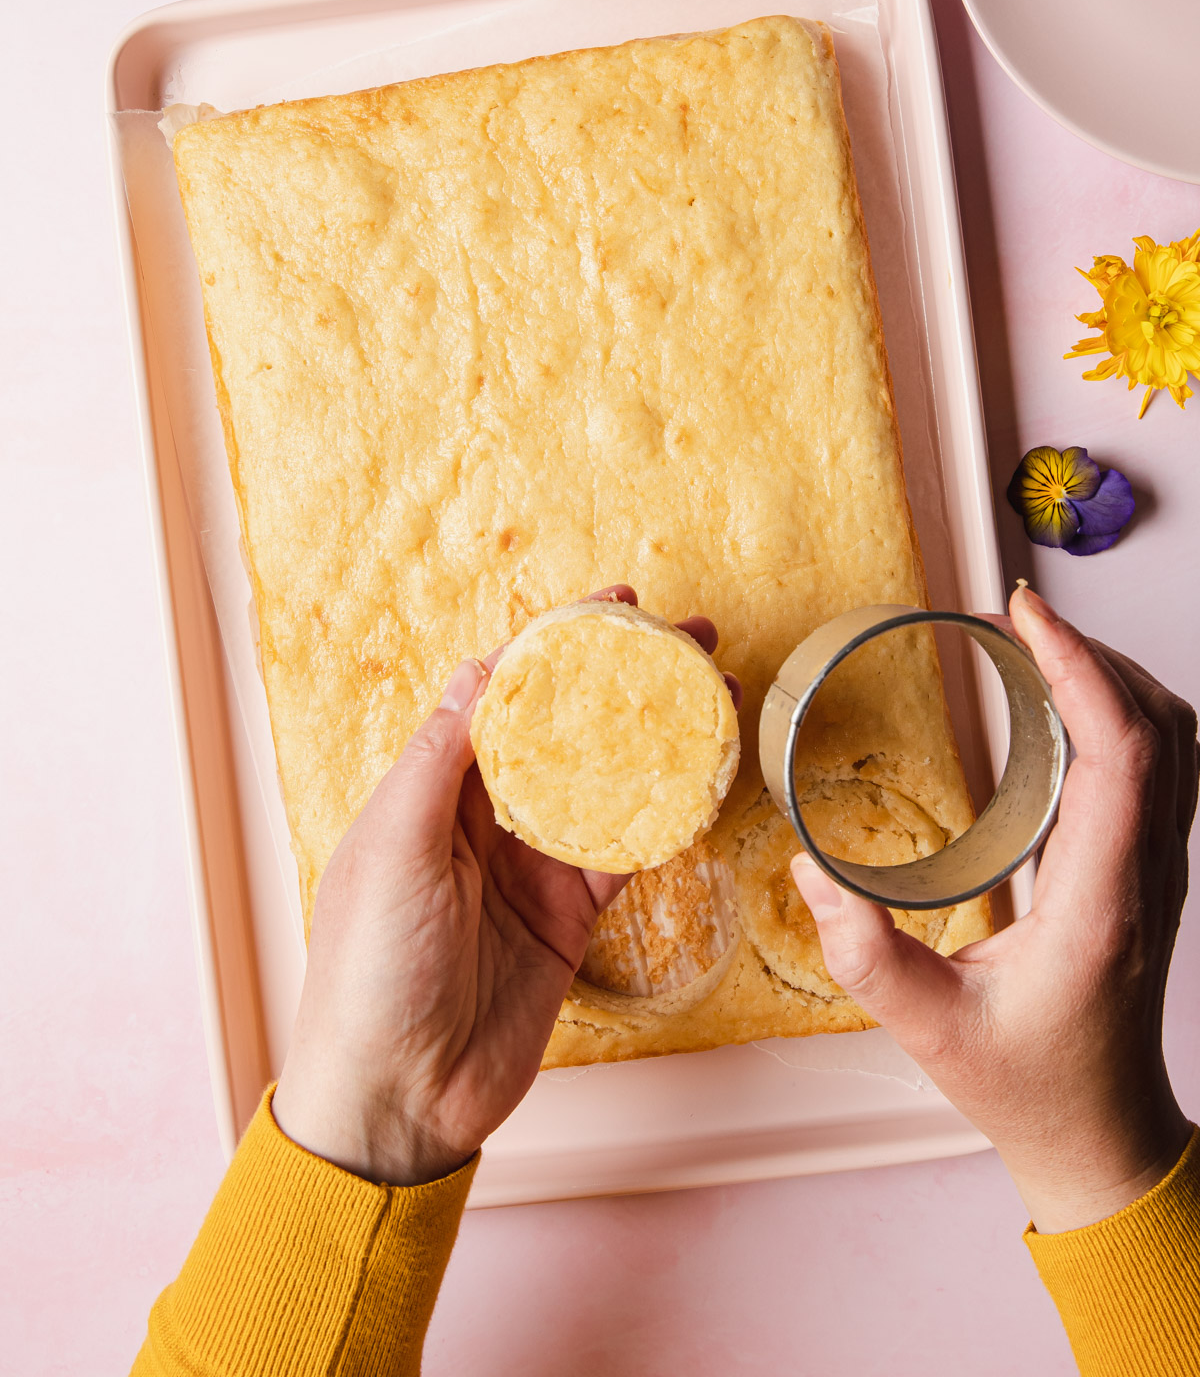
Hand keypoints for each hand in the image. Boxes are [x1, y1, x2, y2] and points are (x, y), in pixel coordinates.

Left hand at [272, 584, 740, 1186]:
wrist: (398, 1098)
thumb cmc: (368, 971)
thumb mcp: (391, 850)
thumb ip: (439, 761)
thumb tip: (483, 670)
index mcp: (430, 788)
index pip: (499, 693)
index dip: (554, 644)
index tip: (610, 607)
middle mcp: (483, 816)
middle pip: (564, 726)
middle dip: (622, 677)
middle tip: (686, 637)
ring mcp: (531, 864)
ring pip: (607, 780)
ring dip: (659, 735)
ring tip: (717, 690)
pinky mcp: (569, 915)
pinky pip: (627, 849)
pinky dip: (668, 813)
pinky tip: (707, 775)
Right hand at [793, 584, 1196, 1232]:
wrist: (1100, 1134)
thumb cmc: (1025, 1086)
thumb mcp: (928, 1029)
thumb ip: (863, 952)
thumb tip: (809, 867)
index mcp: (1103, 903)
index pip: (1123, 751)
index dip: (1080, 666)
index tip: (1023, 614)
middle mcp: (1148, 875)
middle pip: (1161, 724)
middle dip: (1093, 651)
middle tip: (1015, 618)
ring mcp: (1160, 870)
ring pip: (1174, 738)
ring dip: (1113, 675)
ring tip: (1037, 647)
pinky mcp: (1149, 869)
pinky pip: (1159, 763)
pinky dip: (1119, 709)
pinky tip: (1059, 705)